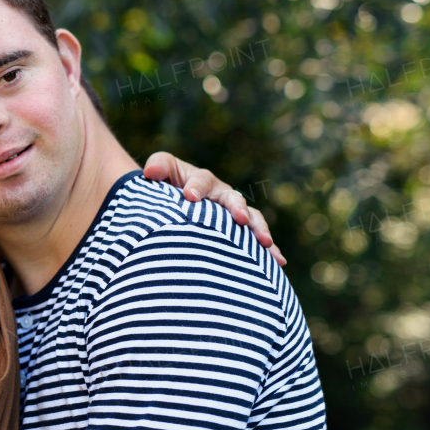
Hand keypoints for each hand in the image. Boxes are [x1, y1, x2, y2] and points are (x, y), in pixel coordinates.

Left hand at [142, 152, 284, 265]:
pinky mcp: (238, 234)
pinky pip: (255, 242)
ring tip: (266, 243)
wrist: (172, 204)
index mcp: (202, 181)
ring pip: (250, 220)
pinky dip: (267, 251)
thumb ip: (158, 166)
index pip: (202, 181)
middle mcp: (222, 196)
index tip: (189, 196)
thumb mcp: (160, 171)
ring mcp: (233, 215)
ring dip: (259, 230)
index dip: (197, 187)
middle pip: (234, 199)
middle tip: (240, 218)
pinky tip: (278, 262)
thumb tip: (150, 173)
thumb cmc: (166, 186)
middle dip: (238, 208)